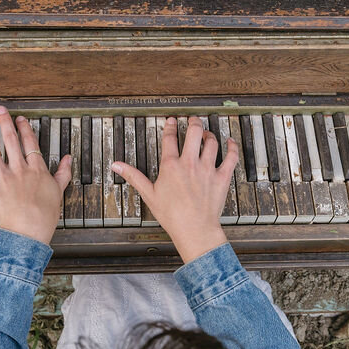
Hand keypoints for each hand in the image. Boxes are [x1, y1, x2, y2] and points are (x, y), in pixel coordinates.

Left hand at [0, 106, 71, 244]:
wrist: (30, 232)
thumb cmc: (44, 215)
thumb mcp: (58, 191)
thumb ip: (63, 172)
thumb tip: (68, 158)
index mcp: (36, 169)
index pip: (29, 143)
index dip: (24, 129)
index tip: (20, 119)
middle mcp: (18, 170)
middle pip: (11, 141)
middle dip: (5, 123)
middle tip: (0, 111)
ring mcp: (3, 179)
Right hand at [113, 116, 238, 262]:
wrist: (194, 229)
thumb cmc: (172, 215)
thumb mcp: (149, 194)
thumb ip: (133, 176)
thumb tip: (116, 165)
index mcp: (171, 165)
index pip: (170, 138)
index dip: (170, 126)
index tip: (172, 120)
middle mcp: (190, 163)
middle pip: (194, 132)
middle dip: (193, 122)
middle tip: (192, 119)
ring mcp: (207, 169)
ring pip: (212, 142)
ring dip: (209, 134)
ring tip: (206, 133)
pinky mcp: (221, 177)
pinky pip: (231, 157)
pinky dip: (232, 147)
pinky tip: (230, 142)